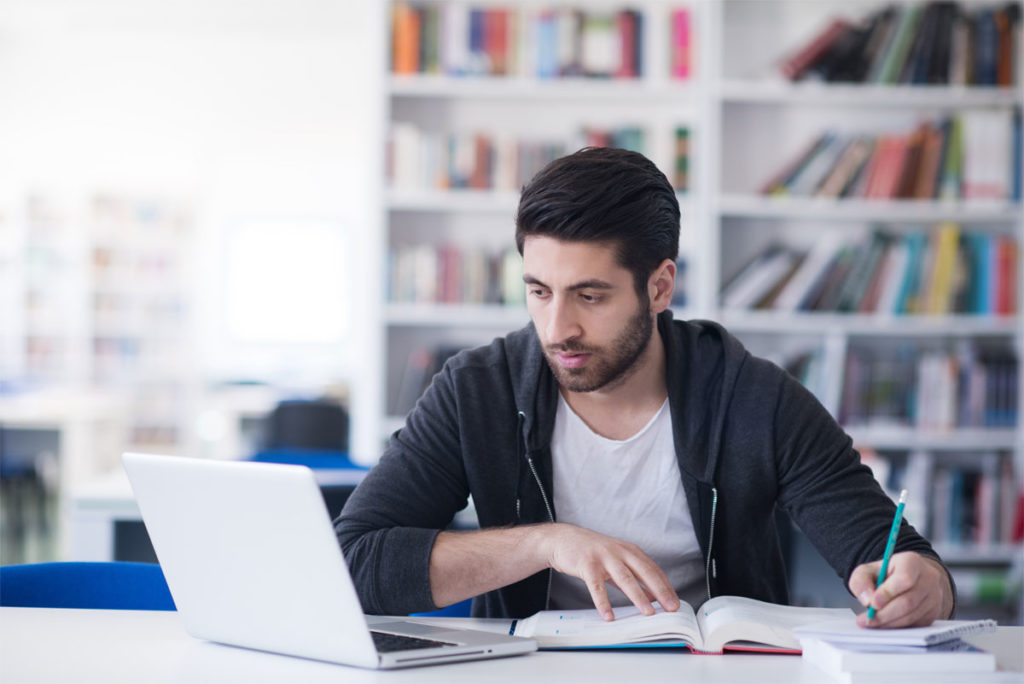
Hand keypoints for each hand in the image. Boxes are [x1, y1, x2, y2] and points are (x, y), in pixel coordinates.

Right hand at [539, 523, 680, 620]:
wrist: (563, 539)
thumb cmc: (591, 551)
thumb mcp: (615, 560)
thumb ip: (632, 576)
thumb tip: (651, 595)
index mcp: (629, 550)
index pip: (652, 569)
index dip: (665, 585)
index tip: (675, 601)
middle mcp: (619, 551)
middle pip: (644, 571)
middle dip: (660, 590)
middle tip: (670, 607)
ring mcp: (603, 557)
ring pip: (624, 578)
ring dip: (638, 596)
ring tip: (648, 612)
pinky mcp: (587, 564)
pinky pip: (597, 586)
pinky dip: (603, 602)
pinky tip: (608, 615)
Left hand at [848, 552, 953, 627]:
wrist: (906, 580)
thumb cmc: (886, 574)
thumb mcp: (867, 571)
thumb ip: (861, 581)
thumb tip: (867, 599)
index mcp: (911, 562)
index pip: (904, 579)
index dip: (888, 593)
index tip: (873, 603)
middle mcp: (928, 578)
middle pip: (907, 601)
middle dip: (885, 614)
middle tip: (868, 619)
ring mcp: (934, 596)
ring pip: (911, 615)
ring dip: (889, 623)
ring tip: (872, 623)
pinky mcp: (934, 612)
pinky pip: (916, 624)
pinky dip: (898, 627)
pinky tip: (885, 625)